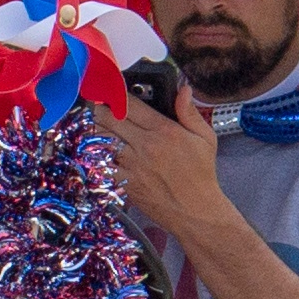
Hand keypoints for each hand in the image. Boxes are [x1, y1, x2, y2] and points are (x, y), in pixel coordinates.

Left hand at [98, 92, 232, 245]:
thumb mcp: (205, 139)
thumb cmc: (201, 173)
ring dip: (94, 128)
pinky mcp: (124, 182)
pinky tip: (92, 147)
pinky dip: (93, 154)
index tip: (108, 88)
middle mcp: (145, 145)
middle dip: (98, 107)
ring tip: (92, 122)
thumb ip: (190, 112)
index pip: (130, 104)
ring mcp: (132, 165)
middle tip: (94, 102)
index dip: (114, 93)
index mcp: (164, 130)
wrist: (195, 210)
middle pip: (109, 118)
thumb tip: (183, 89)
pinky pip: (100, 164)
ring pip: (101, 139)